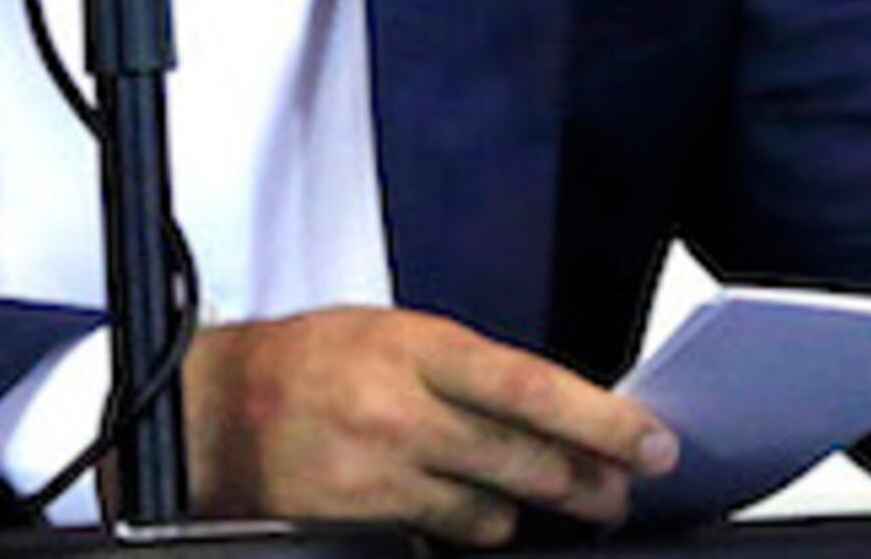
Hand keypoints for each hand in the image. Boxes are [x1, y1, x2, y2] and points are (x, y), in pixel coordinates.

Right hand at [180, 307, 677, 544]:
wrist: (216, 409)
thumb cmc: (310, 362)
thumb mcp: (392, 335)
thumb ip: (469, 370)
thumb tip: (558, 406)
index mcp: (414, 347)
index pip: (530, 386)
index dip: (602, 420)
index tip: (653, 439)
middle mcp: (398, 411)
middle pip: (526, 460)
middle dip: (591, 482)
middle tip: (623, 487)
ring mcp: (379, 474)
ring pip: (495, 511)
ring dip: (526, 507)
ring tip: (537, 492)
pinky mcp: (361, 522)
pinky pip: (447, 536)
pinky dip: (470, 526)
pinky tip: (469, 507)